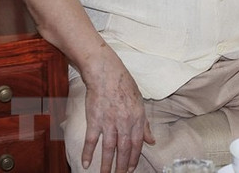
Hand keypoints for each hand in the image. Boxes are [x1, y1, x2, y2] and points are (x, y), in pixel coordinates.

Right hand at [81, 54, 154, 172]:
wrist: (107, 74)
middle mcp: (124, 122)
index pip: (138, 143)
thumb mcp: (140, 103)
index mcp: (137, 118)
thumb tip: (152, 140)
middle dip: (122, 165)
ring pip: (108, 148)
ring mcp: (109, 122)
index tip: (131, 169)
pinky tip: (86, 164)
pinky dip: (87, 153)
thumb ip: (145, 125)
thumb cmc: (125, 87)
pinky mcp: (94, 120)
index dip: (135, 158)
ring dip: (106, 164)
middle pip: (124, 149)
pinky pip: (91, 140)